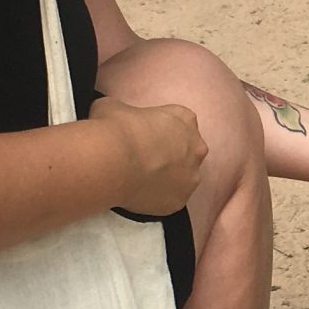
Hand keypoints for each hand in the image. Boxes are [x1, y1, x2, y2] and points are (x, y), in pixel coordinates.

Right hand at [90, 97, 204, 214]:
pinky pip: (169, 199)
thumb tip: (114, 117)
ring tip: (140, 180)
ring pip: (181, 178)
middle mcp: (196, 147)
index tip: (144, 136)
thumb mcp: (114, 106)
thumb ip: (124, 112)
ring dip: (166, 179)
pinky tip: (139, 194)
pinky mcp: (180, 201)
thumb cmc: (115, 127)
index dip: (160, 130)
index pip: (179, 122)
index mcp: (184, 119)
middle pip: (187, 151)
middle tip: (144, 160)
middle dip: (170, 155)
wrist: (113, 161)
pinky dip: (157, 198)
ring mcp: (191, 177)